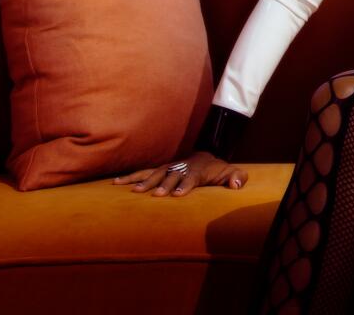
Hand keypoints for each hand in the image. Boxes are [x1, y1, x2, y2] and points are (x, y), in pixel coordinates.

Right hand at [111, 151, 248, 196]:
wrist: (205, 157)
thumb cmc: (218, 170)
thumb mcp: (231, 172)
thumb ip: (237, 177)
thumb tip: (236, 186)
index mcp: (197, 171)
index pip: (191, 178)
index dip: (185, 186)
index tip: (178, 195)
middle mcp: (180, 168)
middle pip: (171, 176)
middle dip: (164, 185)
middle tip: (156, 195)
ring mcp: (168, 168)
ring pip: (155, 173)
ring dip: (145, 181)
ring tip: (134, 191)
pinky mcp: (159, 169)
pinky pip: (143, 172)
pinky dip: (130, 176)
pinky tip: (116, 183)